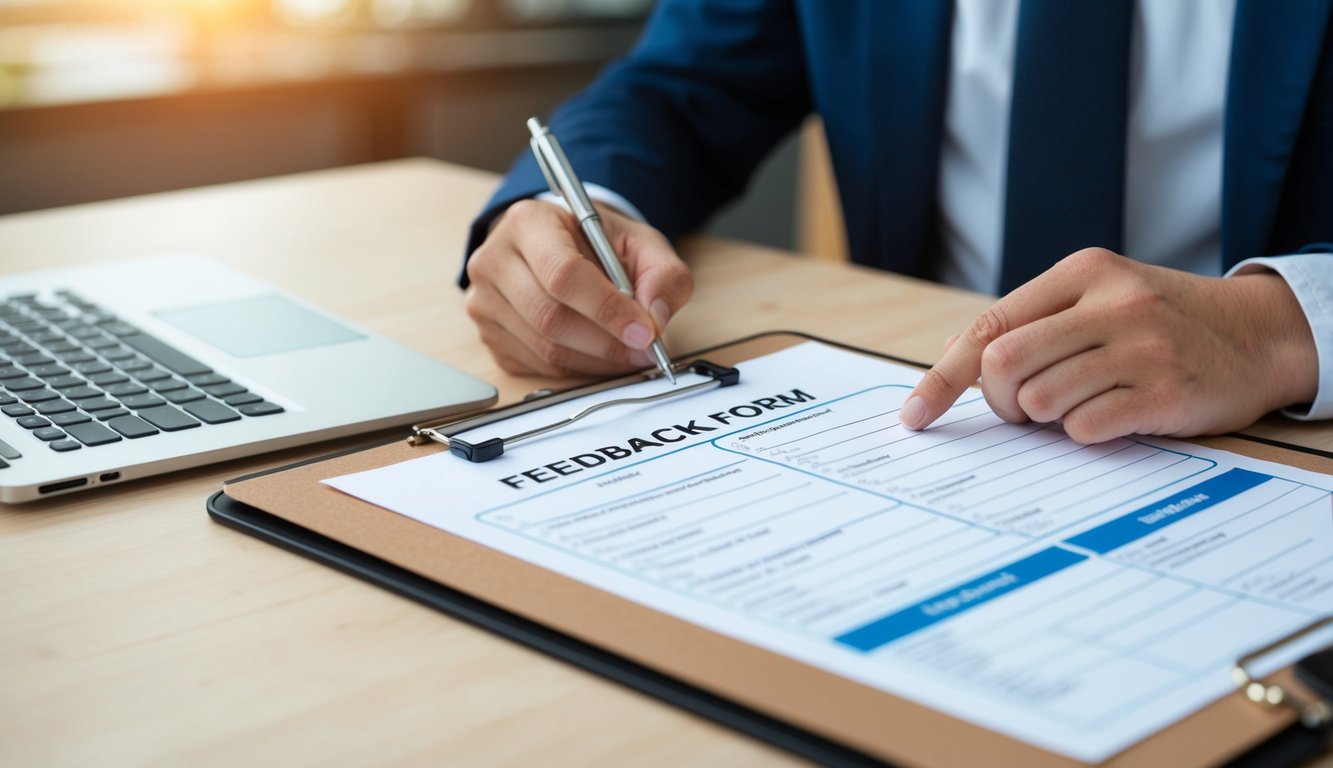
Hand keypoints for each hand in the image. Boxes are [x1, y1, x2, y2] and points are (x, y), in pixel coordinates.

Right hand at [464, 199, 692, 376]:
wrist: (557, 245)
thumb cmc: (595, 242)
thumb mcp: (639, 242)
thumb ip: (662, 274)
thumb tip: (656, 319)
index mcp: (529, 222)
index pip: (563, 274)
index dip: (607, 309)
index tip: (644, 330)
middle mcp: (495, 260)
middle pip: (549, 316)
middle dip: (606, 342)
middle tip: (644, 349)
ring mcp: (485, 301)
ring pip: (544, 348)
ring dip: (596, 361)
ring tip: (628, 354)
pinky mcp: (489, 335)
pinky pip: (537, 366)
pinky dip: (577, 369)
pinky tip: (599, 356)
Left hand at [899, 248, 1317, 442]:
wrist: (1260, 334)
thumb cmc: (1162, 320)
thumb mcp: (1098, 297)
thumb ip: (1029, 319)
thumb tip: (953, 350)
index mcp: (1083, 272)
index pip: (989, 327)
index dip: (942, 377)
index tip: (914, 415)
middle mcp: (1112, 302)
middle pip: (1003, 364)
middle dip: (998, 401)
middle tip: (1021, 409)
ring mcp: (1142, 346)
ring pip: (1039, 400)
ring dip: (1044, 418)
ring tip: (1079, 403)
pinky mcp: (1165, 393)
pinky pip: (1084, 428)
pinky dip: (1083, 432)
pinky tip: (1113, 415)